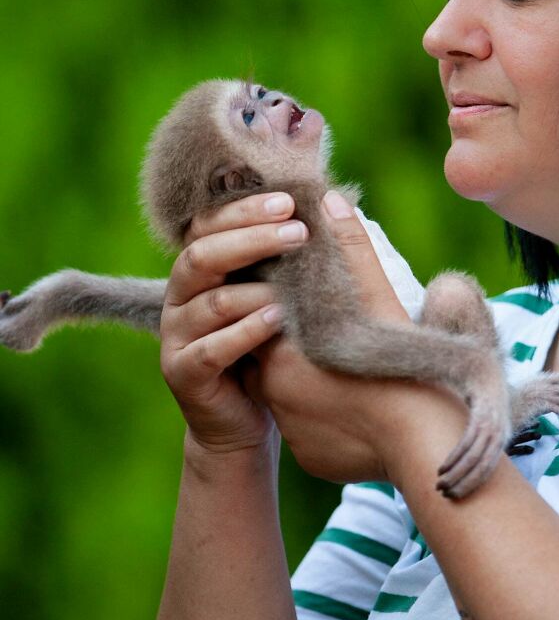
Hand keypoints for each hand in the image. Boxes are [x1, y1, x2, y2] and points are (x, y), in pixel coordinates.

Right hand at [159, 191, 308, 455]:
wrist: (242, 418)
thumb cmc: (265, 345)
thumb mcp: (273, 294)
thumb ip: (279, 255)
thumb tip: (322, 201)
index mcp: (198, 268)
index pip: (208, 224)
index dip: (244, 209)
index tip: (288, 201)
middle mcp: (180, 295)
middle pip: (202, 253)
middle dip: (251, 238)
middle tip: (297, 231)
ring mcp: (175, 335)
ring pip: (210, 301)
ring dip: (254, 288)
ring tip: (294, 281)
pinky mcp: (182, 373)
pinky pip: (211, 348)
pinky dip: (246, 331)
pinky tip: (277, 320)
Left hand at [249, 191, 462, 486]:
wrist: (426, 447)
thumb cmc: (405, 368)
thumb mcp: (379, 300)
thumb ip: (351, 250)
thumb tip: (331, 199)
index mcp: (282, 346)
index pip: (264, 313)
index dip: (288, 303)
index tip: (317, 299)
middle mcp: (273, 389)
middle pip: (272, 352)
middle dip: (295, 341)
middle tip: (334, 334)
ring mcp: (290, 428)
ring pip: (288, 393)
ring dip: (309, 380)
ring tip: (349, 369)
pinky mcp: (308, 457)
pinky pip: (308, 430)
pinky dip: (325, 418)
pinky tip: (356, 408)